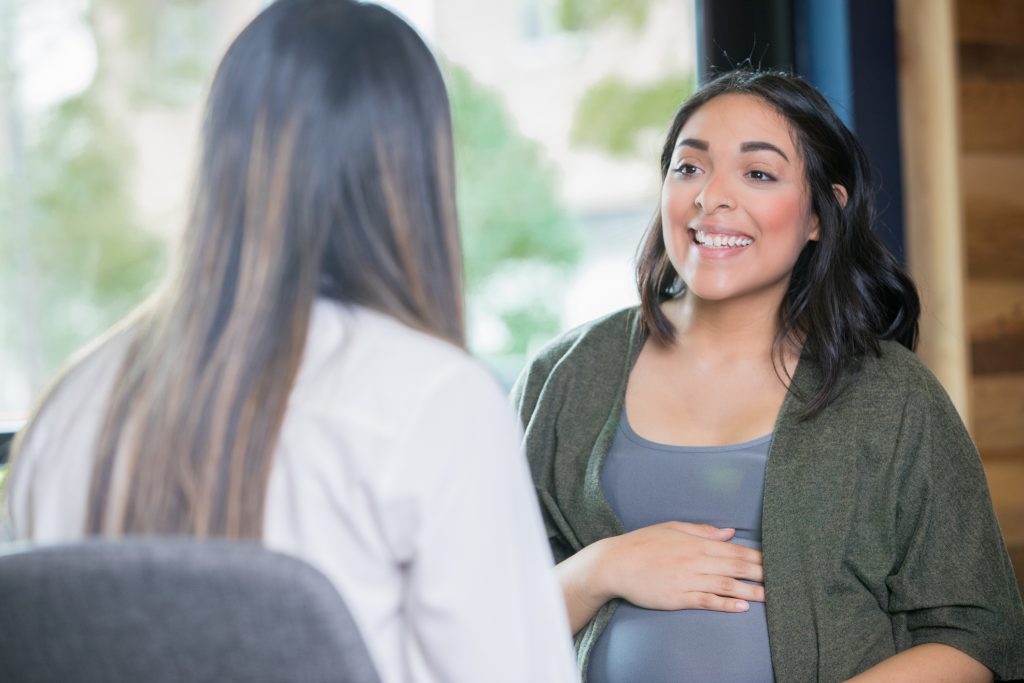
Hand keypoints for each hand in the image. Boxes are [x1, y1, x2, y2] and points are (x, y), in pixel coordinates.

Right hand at [598, 521, 763, 611]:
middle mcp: (694, 560)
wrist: (615, 563)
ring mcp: (687, 579)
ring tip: (771, 596)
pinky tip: (741, 607)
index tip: (776, 561)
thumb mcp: (672, 528)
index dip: (757, 556)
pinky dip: (725, 603)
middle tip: (784, 578)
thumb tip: (729, 532)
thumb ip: (702, 530)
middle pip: (734, 566)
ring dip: (750, 590)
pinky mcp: (678, 597)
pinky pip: (706, 600)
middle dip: (761, 572)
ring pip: (725, 584)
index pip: (733, 550)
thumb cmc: (642, 543)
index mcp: (695, 542)